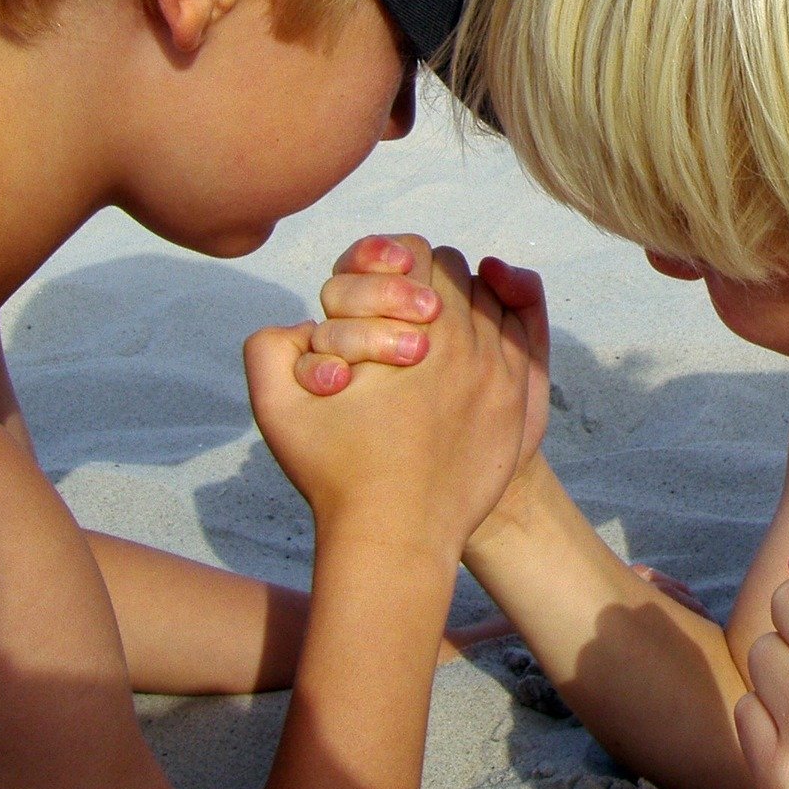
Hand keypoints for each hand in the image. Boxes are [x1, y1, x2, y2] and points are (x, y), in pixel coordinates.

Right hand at [243, 241, 529, 557]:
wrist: (398, 537)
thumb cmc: (334, 472)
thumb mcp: (278, 408)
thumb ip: (269, 347)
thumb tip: (306, 319)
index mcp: (414, 329)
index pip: (415, 250)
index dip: (388, 263)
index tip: (377, 290)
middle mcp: (468, 339)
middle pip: (457, 270)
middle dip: (426, 283)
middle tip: (401, 316)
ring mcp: (501, 367)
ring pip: (490, 299)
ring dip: (462, 306)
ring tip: (428, 338)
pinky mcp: (519, 398)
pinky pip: (517, 336)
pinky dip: (494, 332)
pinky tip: (462, 358)